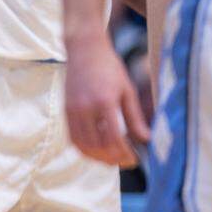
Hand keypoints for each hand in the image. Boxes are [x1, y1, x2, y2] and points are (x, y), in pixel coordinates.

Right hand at [64, 32, 149, 167]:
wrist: (84, 49)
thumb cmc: (109, 66)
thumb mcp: (127, 90)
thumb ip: (134, 117)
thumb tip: (146, 140)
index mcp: (103, 101)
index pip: (114, 138)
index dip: (124, 153)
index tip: (135, 159)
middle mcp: (85, 107)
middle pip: (97, 145)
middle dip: (112, 158)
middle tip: (125, 162)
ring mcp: (73, 109)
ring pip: (83, 144)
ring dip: (97, 157)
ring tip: (111, 160)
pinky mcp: (66, 109)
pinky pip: (73, 137)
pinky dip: (84, 148)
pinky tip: (96, 150)